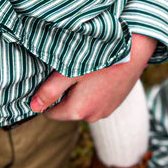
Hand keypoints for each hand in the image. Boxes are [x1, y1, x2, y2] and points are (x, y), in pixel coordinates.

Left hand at [30, 33, 154, 122]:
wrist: (134, 50)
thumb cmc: (99, 58)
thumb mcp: (69, 72)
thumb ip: (49, 91)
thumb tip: (32, 107)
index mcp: (78, 111)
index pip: (50, 113)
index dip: (46, 96)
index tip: (51, 79)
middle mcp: (93, 117)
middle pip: (67, 109)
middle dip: (64, 93)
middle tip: (69, 70)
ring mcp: (106, 111)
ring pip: (82, 104)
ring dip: (79, 91)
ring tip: (85, 69)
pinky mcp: (116, 103)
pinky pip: (96, 100)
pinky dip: (93, 89)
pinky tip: (98, 72)